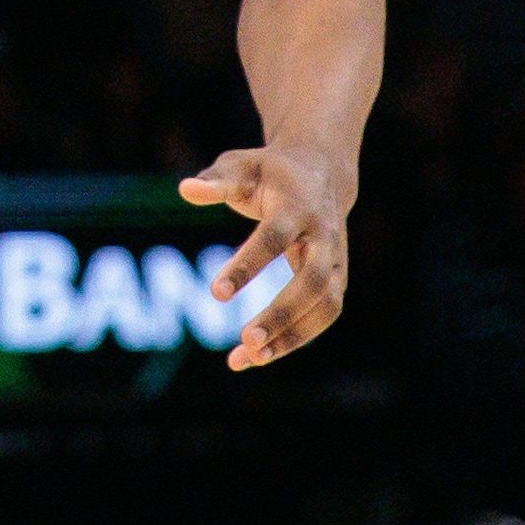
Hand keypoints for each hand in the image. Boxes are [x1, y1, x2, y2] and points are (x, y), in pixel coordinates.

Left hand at [181, 145, 350, 369]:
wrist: (320, 172)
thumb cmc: (269, 173)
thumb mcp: (240, 166)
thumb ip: (215, 181)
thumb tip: (186, 190)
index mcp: (297, 205)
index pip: (273, 238)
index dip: (246, 266)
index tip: (215, 294)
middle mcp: (324, 235)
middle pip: (314, 279)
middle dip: (282, 312)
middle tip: (246, 339)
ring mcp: (337, 259)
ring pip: (326, 304)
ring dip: (293, 335)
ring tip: (251, 358)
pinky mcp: (338, 279)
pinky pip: (324, 315)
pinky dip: (296, 339)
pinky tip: (259, 356)